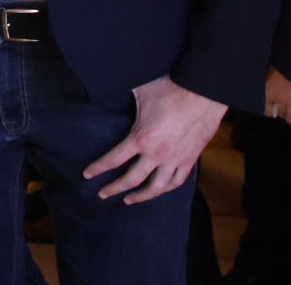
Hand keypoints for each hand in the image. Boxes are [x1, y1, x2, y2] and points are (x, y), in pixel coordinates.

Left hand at [83, 75, 225, 204]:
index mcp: (141, 138)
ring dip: (141, 196)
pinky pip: (177, 181)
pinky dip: (166, 189)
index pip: (113, 160)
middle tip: (102, 194)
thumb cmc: (170, 88)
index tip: (87, 174)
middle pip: (132, 179)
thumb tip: (105, 89)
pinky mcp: (190, 159)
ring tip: (129, 200)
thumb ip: (121, 97)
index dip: (98, 168)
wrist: (203, 92)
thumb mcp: (139, 92)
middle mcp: (157, 154)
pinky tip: (158, 190)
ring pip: (157, 187)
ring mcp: (176, 159)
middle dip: (114, 188)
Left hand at [265, 69, 290, 127]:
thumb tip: (271, 85)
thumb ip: (272, 81)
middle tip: (286, 113)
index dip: (269, 111)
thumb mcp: (274, 72)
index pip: (265, 108)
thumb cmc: (285, 64)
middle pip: (280, 113)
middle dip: (283, 114)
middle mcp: (280, 99)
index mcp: (269, 91)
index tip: (271, 112)